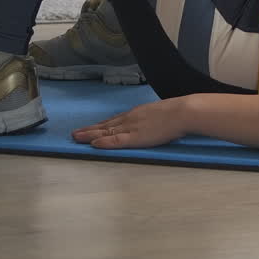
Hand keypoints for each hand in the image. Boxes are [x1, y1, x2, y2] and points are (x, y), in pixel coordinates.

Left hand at [72, 96, 195, 149]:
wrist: (182, 112)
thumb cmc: (177, 113)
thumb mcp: (160, 113)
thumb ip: (152, 118)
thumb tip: (151, 122)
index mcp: (136, 114)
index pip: (115, 121)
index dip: (101, 125)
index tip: (90, 128)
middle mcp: (130, 119)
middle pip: (106, 126)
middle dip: (90, 130)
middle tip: (75, 133)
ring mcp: (131, 128)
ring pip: (106, 132)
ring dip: (90, 135)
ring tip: (77, 138)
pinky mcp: (135, 137)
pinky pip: (116, 141)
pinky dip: (104, 143)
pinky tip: (93, 145)